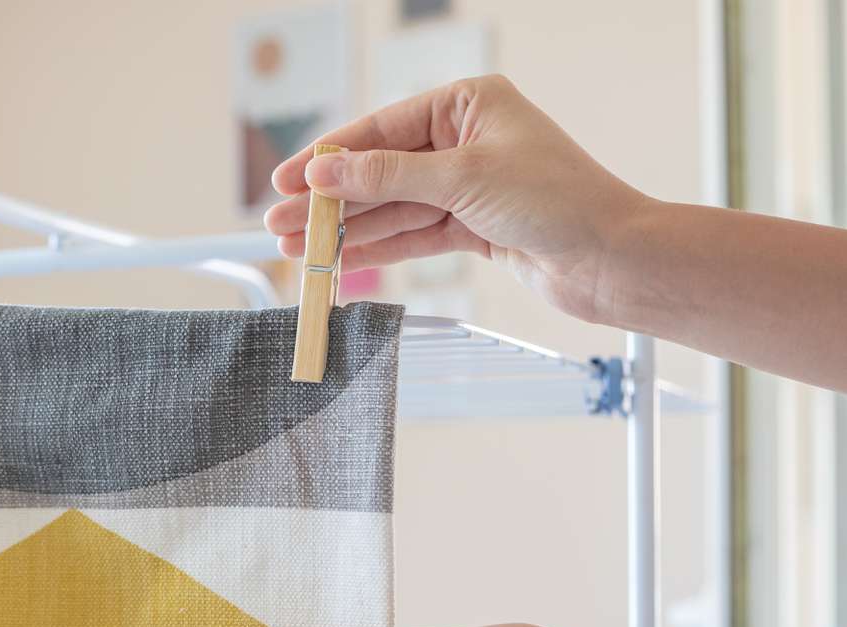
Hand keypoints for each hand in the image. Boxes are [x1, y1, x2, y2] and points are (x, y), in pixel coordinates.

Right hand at [265, 75, 647, 325]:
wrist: (610, 258)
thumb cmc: (557, 200)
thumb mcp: (462, 179)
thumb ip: (387, 176)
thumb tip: (326, 171)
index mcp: (469, 104)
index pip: (382, 130)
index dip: (330, 157)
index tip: (287, 179)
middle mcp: (465, 140)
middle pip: (380, 170)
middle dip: (330, 199)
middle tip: (279, 221)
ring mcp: (468, 185)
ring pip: (391, 206)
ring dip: (345, 229)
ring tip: (297, 247)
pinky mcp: (473, 226)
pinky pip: (411, 233)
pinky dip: (375, 246)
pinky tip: (338, 257)